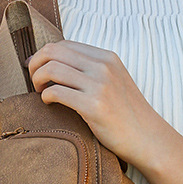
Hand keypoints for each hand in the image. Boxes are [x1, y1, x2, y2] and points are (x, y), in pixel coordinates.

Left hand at [27, 41, 158, 168]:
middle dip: (35, 64)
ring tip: (40, 92)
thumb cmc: (127, 115)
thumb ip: (92, 70)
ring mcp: (100, 86)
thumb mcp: (115, 81)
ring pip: (51, 69)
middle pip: (53, 51)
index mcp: (107, 58)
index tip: (37, 69)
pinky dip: (45, 97)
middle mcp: (103, 67)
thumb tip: (57, 64)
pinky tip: (49, 104)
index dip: (44, 55)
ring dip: (37, 80)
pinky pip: (56, 92)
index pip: (64, 44)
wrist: (148, 139)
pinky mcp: (94, 106)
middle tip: (34, 81)